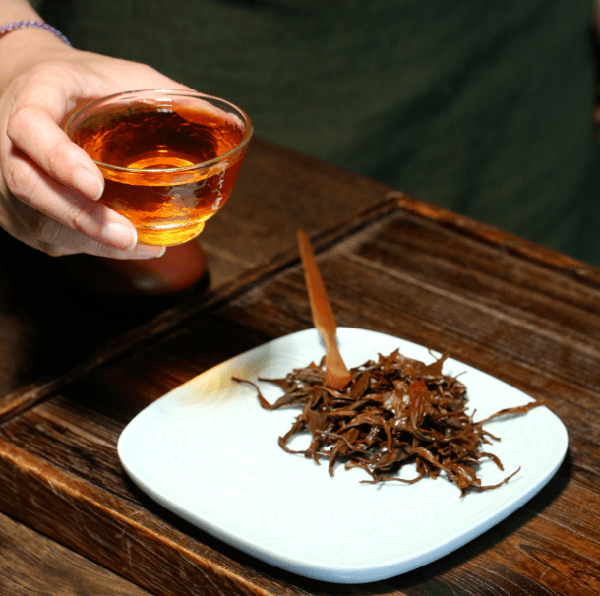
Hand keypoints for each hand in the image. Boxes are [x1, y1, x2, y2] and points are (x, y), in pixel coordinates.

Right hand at [0, 34, 186, 257]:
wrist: (33, 89)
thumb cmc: (83, 83)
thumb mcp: (123, 74)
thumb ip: (168, 95)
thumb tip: (228, 122)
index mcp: (31, 99)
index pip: (29, 129)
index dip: (59, 159)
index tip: (95, 184)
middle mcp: (7, 143)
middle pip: (30, 187)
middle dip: (80, 218)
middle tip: (127, 236)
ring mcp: (5, 181)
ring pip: (37, 220)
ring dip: (89, 241)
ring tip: (140, 247)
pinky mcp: (17, 210)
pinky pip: (46, 236)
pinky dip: (86, 246)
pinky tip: (124, 247)